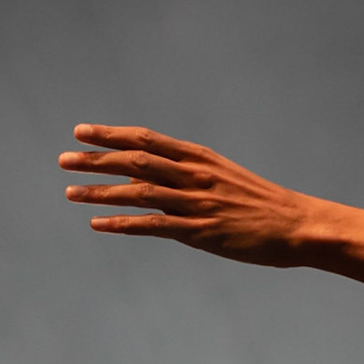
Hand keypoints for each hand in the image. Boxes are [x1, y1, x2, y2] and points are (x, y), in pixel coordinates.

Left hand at [59, 124, 363, 284]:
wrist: (299, 225)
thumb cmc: (262, 204)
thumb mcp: (225, 177)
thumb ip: (188, 176)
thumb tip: (150, 176)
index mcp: (201, 158)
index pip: (147, 140)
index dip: (111, 135)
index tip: (82, 132)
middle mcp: (195, 175)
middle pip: (135, 160)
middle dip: (96, 159)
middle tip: (64, 158)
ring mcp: (197, 203)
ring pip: (138, 191)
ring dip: (100, 191)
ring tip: (69, 191)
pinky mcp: (201, 231)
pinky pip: (153, 226)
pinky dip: (122, 223)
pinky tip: (97, 224)